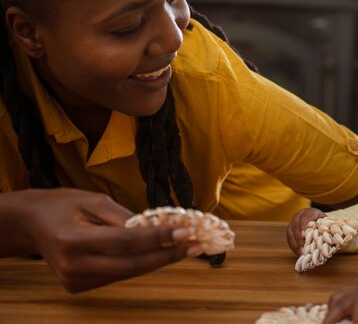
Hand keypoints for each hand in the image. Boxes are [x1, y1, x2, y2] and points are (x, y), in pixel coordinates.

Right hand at [3, 188, 199, 292]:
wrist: (31, 224)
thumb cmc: (64, 205)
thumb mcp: (94, 200)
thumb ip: (125, 216)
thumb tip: (160, 225)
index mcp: (73, 240)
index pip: (125, 242)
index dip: (158, 238)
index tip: (186, 231)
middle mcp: (74, 266)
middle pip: (132, 265)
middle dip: (167, 255)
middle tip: (196, 245)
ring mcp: (75, 281)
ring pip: (128, 273)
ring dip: (158, 261)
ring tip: (185, 248)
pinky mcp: (79, 287)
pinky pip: (118, 275)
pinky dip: (140, 264)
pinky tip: (160, 253)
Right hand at [286, 207, 325, 254]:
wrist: (312, 216)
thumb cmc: (320, 220)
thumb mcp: (324, 220)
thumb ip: (326, 226)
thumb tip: (330, 236)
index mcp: (308, 213)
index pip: (304, 218)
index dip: (303, 227)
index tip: (304, 236)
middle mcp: (298, 217)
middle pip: (295, 226)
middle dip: (298, 238)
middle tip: (303, 248)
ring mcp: (292, 223)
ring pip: (290, 233)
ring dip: (295, 243)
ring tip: (301, 252)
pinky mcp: (289, 230)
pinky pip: (289, 239)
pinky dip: (293, 246)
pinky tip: (298, 253)